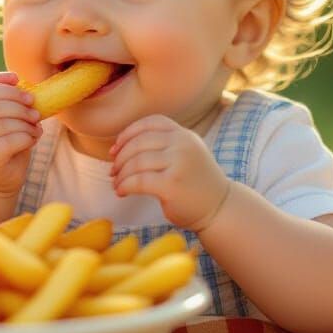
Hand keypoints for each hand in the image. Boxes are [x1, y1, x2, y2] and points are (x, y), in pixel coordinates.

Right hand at [0, 72, 42, 196]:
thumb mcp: (5, 122)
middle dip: (20, 104)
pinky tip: (33, 139)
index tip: (18, 79)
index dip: (1, 80)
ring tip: (36, 128)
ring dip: (26, 123)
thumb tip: (26, 88)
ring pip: (5, 123)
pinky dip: (27, 137)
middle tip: (36, 112)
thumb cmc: (4, 146)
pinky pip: (11, 140)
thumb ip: (9, 105)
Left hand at [110, 115, 229, 230]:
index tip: (115, 149)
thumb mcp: (184, 153)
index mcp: (183, 134)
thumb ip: (162, 144)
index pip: (149, 123)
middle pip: (139, 143)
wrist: (220, 208)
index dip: (127, 134)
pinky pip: (138, 181)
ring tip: (117, 183)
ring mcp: (178, 163)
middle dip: (120, 157)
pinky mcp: (172, 185)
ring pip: (136, 162)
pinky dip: (124, 185)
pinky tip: (121, 192)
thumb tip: (119, 147)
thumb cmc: (195, 182)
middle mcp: (182, 144)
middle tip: (113, 171)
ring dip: (121, 174)